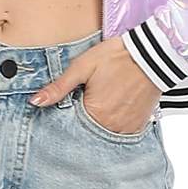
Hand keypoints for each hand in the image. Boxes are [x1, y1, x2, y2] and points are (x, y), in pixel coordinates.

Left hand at [28, 36, 160, 134]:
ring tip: (102, 102)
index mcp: (94, 114)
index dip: (66, 117)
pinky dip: (114, 124)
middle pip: (88, 133)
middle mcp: (111, 127)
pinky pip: (121, 133)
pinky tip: (113, 107)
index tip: (70, 104)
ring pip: (104, 134)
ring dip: (98, 124)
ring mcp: (127, 129)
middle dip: (82, 122)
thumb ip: (59, 87)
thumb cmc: (115, 57)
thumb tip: (35, 101)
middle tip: (88, 100)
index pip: (71, 127)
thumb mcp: (82, 67)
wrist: (152, 54)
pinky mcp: (139, 126)